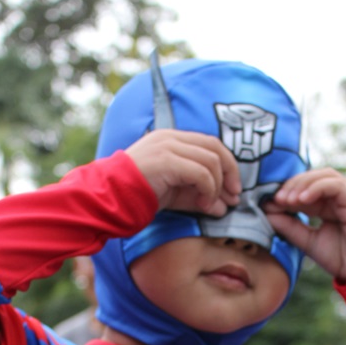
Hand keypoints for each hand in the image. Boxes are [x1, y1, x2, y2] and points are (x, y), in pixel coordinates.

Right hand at [126, 130, 241, 217]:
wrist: (111, 198)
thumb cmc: (139, 196)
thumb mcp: (175, 194)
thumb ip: (199, 196)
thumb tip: (224, 206)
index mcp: (171, 139)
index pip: (209, 144)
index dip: (227, 165)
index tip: (233, 190)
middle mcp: (171, 137)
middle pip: (215, 147)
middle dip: (230, 172)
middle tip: (234, 196)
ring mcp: (168, 146)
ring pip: (211, 160)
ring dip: (217, 186)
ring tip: (210, 205)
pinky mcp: (167, 160)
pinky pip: (201, 173)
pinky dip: (209, 190)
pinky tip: (203, 204)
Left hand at [264, 169, 345, 279]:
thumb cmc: (339, 258)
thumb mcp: (307, 241)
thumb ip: (288, 226)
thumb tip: (266, 211)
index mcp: (328, 205)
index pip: (306, 187)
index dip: (287, 191)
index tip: (269, 202)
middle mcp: (340, 198)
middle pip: (314, 177)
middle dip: (293, 185)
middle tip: (277, 199)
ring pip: (326, 176)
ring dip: (303, 184)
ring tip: (288, 199)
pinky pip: (336, 186)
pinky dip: (317, 188)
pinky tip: (302, 200)